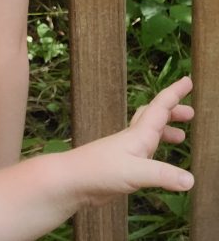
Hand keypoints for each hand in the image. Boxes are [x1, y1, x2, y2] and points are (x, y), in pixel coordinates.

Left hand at [80, 75, 193, 204]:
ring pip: (148, 134)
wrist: (71, 181)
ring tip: (181, 136)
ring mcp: (125, 152)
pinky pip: (144, 152)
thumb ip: (163, 175)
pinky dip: (155, 150)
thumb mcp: (135, 172)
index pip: (160, 108)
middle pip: (154, 117)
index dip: (174, 93)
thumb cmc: (97, 170)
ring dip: (165, 130)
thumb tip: (190, 179)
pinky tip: (158, 162)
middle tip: (190, 112)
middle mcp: (132, 139)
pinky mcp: (122, 166)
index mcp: (138, 135)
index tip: (188, 80)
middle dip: (172, 112)